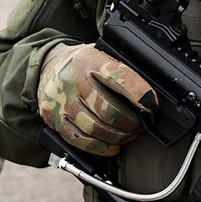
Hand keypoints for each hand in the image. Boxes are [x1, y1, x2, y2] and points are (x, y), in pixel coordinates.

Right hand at [37, 42, 154, 155]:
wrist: (48, 66)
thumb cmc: (82, 63)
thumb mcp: (100, 54)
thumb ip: (121, 70)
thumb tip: (146, 95)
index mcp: (87, 60)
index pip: (118, 78)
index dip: (139, 95)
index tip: (151, 105)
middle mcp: (71, 80)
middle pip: (108, 110)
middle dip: (130, 122)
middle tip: (139, 124)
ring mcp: (61, 102)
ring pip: (95, 129)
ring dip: (118, 136)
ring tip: (128, 134)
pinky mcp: (54, 119)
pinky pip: (80, 140)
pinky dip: (100, 147)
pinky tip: (112, 146)